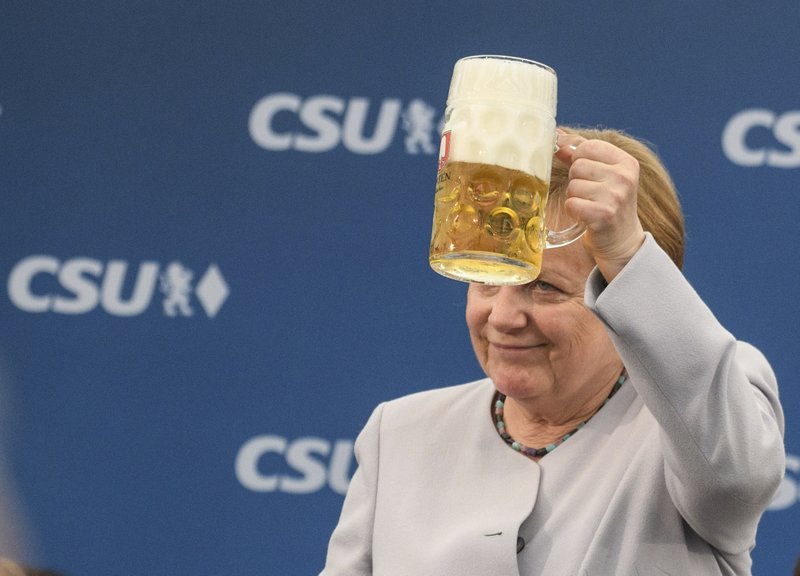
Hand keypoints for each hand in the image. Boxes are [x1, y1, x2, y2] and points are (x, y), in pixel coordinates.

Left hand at [555, 130, 645, 281]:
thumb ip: (582, 155)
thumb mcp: (604, 176)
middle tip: (591, 195)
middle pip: (577, 166)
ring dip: (575, 197)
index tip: (588, 174)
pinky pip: (571, 203)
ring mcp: (615, 196)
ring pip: (573, 185)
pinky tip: (586, 216)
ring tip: (590, 205)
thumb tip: (558, 137)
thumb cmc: (608, 204)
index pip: (587, 146)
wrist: (621, 241)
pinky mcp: (603, 215)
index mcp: (627, 162)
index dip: (579, 159)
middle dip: (577, 180)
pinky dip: (573, 211)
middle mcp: (624, 177)